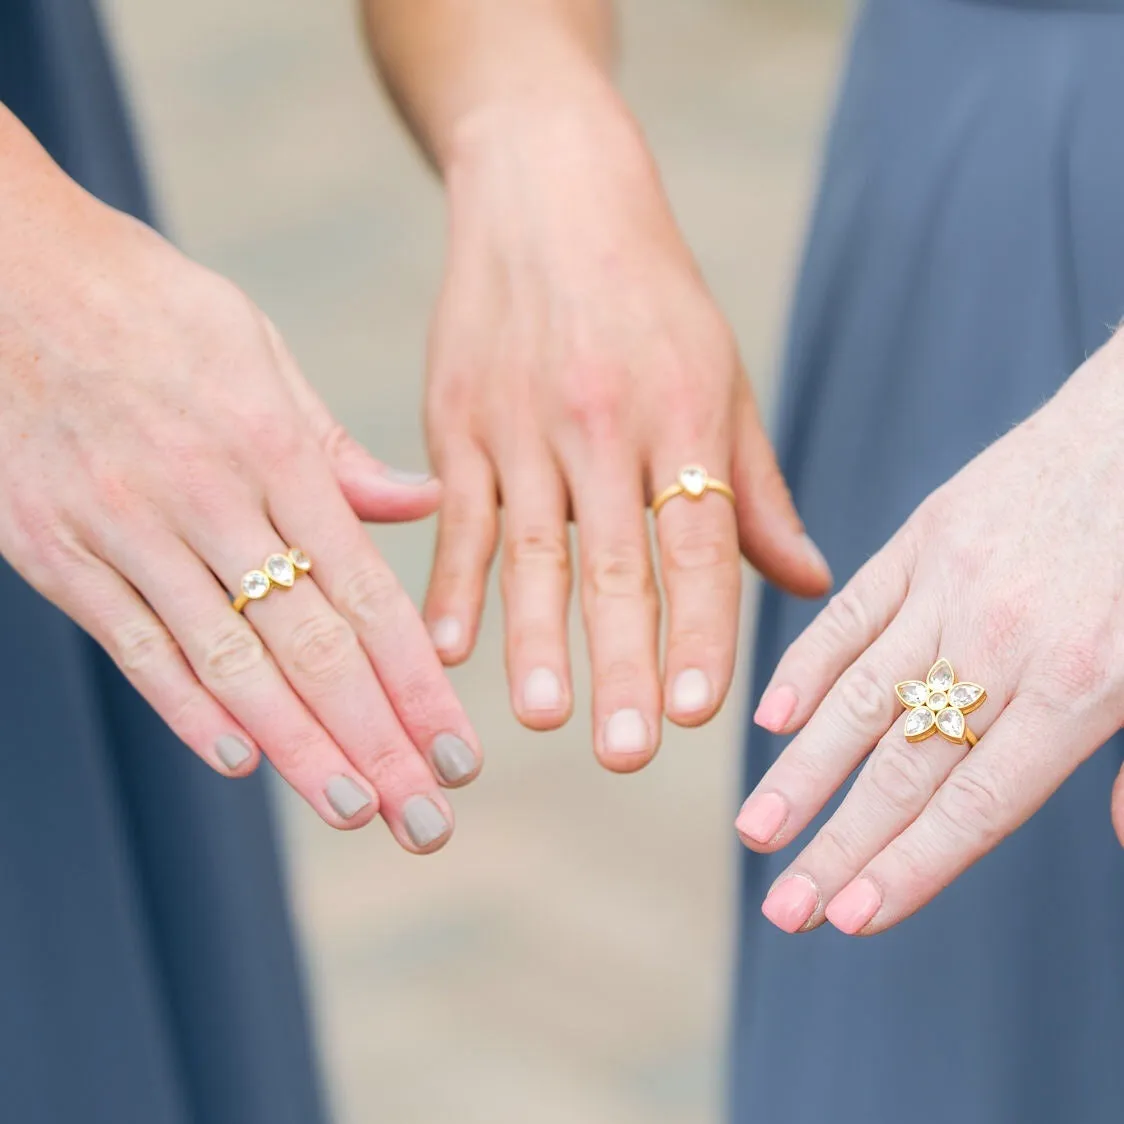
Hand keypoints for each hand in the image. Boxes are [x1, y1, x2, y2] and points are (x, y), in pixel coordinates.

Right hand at [0, 160, 478, 850]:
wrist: (3, 268)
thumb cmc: (152, 307)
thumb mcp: (260, 351)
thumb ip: (336, 450)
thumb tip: (423, 506)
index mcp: (273, 450)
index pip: (366, 595)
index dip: (418, 685)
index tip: (460, 753)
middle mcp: (206, 498)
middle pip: (310, 647)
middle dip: (376, 742)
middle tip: (427, 820)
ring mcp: (124, 528)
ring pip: (227, 662)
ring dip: (296, 748)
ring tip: (353, 810)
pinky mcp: (53, 548)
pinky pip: (130, 643)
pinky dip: (183, 705)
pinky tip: (236, 759)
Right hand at [422, 89, 830, 770]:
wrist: (548, 194)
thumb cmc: (651, 296)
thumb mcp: (722, 377)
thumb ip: (756, 490)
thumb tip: (808, 583)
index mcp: (682, 416)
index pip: (697, 543)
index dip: (701, 628)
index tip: (703, 710)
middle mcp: (603, 424)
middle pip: (615, 563)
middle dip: (622, 663)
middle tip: (628, 750)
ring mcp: (522, 423)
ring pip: (531, 549)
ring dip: (534, 638)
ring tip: (540, 716)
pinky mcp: (457, 419)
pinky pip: (457, 513)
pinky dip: (451, 580)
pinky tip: (445, 646)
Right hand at [737, 335, 1123, 933]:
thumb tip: (1119, 838)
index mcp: (1086, 682)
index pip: (976, 802)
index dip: (910, 866)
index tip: (848, 918)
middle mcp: (1005, 640)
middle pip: (903, 765)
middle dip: (837, 846)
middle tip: (781, 908)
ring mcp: (955, 583)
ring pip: (862, 696)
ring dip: (803, 772)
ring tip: (756, 829)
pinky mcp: (927, 535)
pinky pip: (855, 611)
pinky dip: (808, 665)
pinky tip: (773, 719)